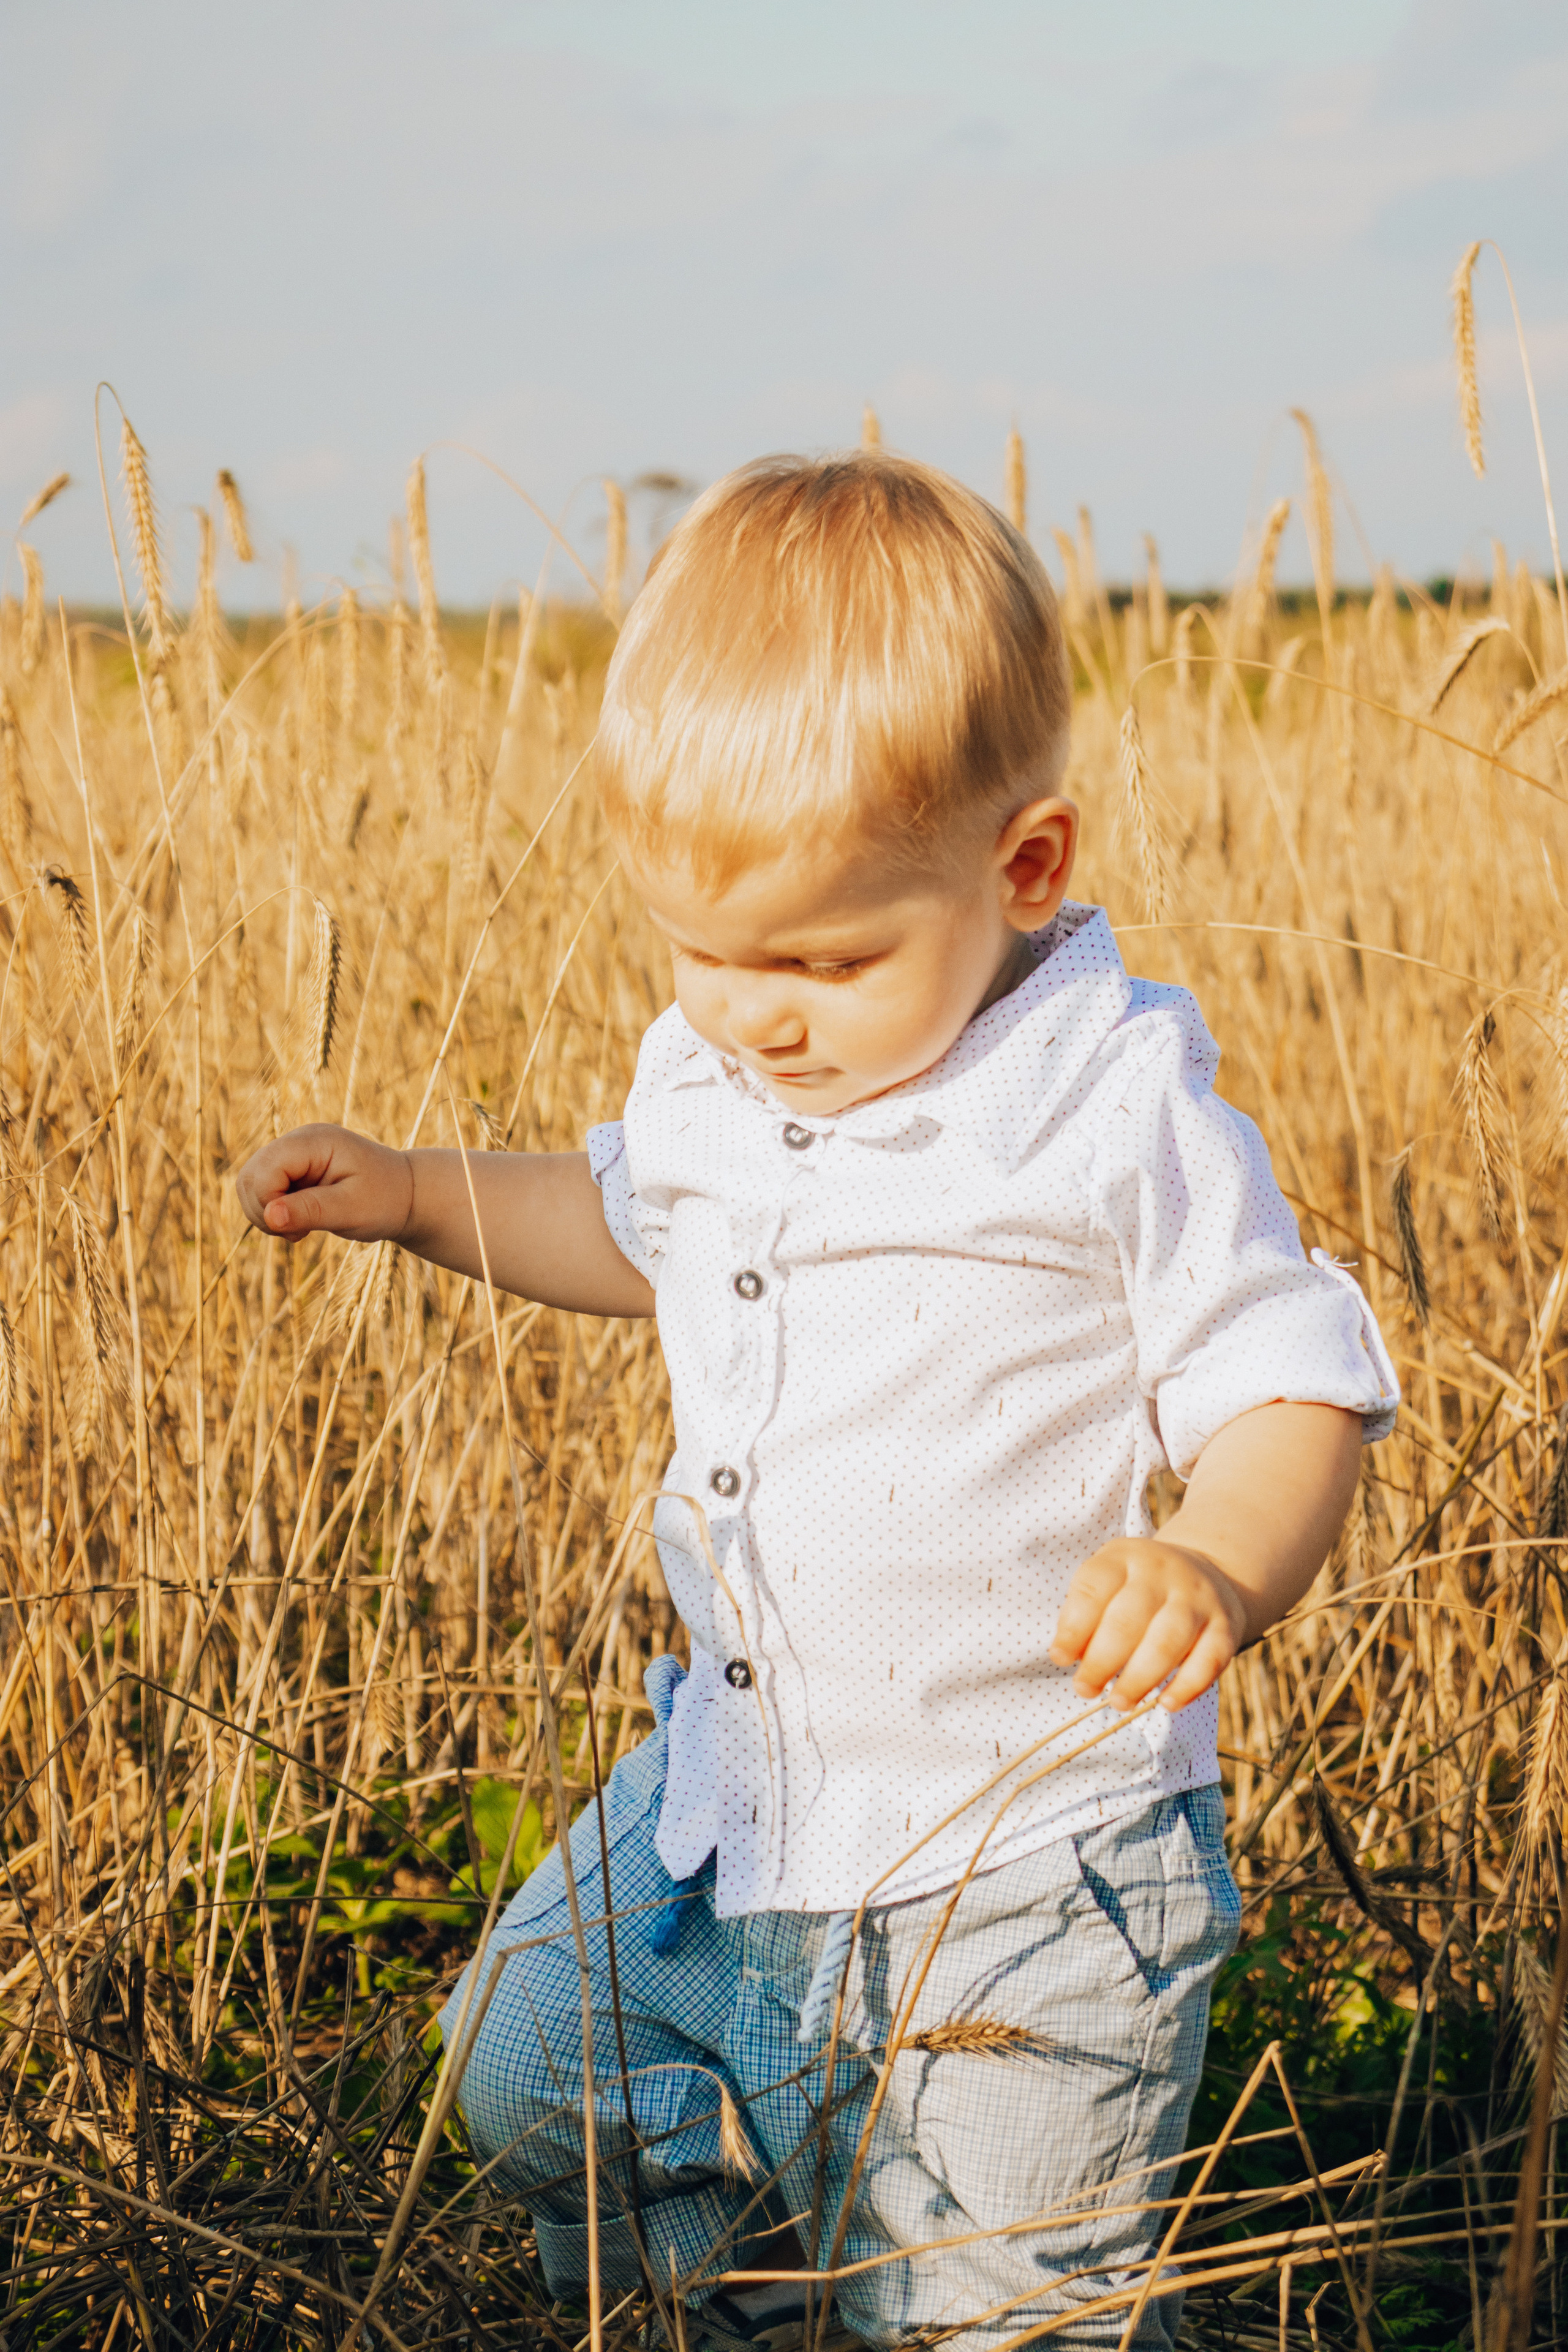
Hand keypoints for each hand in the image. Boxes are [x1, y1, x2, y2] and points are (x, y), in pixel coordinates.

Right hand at [234, 1123, 413, 1247]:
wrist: (406, 1195)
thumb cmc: (386, 1200)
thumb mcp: (352, 1210)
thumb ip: (311, 1211)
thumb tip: (269, 1216)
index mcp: (315, 1142)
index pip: (265, 1169)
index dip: (269, 1203)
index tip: (299, 1228)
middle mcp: (299, 1141)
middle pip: (249, 1176)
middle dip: (263, 1211)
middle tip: (299, 1232)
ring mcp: (293, 1155)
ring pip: (249, 1185)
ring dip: (266, 1215)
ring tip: (301, 1228)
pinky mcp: (292, 1171)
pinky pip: (261, 1193)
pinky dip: (273, 1214)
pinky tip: (300, 1223)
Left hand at [1049, 1538, 1247, 1712]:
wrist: (1205, 1572)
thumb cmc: (1138, 1589)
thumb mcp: (1108, 1584)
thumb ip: (1087, 1615)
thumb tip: (1068, 1656)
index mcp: (1123, 1558)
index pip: (1094, 1588)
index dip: (1074, 1627)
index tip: (1060, 1658)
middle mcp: (1161, 1572)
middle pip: (1128, 1620)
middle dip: (1102, 1661)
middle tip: (1086, 1689)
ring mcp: (1197, 1597)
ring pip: (1167, 1641)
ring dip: (1139, 1678)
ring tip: (1119, 1702)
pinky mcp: (1225, 1625)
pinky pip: (1209, 1659)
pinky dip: (1188, 1686)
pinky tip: (1166, 1703)